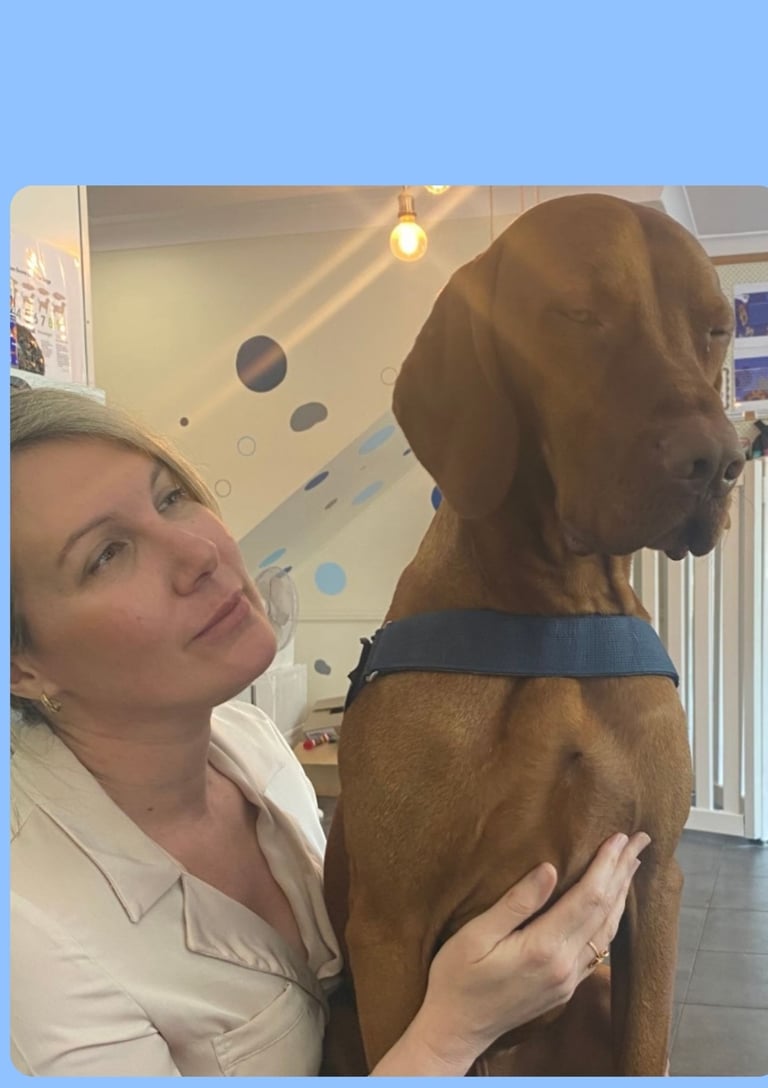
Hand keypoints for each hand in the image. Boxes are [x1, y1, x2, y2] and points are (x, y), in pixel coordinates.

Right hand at [414, 831, 649, 1071]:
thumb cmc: (456, 977)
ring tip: (632, 865)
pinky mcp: (565, 988)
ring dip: (621, 895)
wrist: (456, 1029)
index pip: (588, 898)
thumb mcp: (476, 935)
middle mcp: (565, 966)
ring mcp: (568, 980)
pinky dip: (610, 920)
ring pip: (608, 932)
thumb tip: (549, 868)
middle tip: (640, 840)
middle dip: (622, 873)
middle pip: (605, 912)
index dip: (605, 865)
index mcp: (544, 948)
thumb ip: (516, 902)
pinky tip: (612, 906)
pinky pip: (599, 948)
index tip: (618, 837)